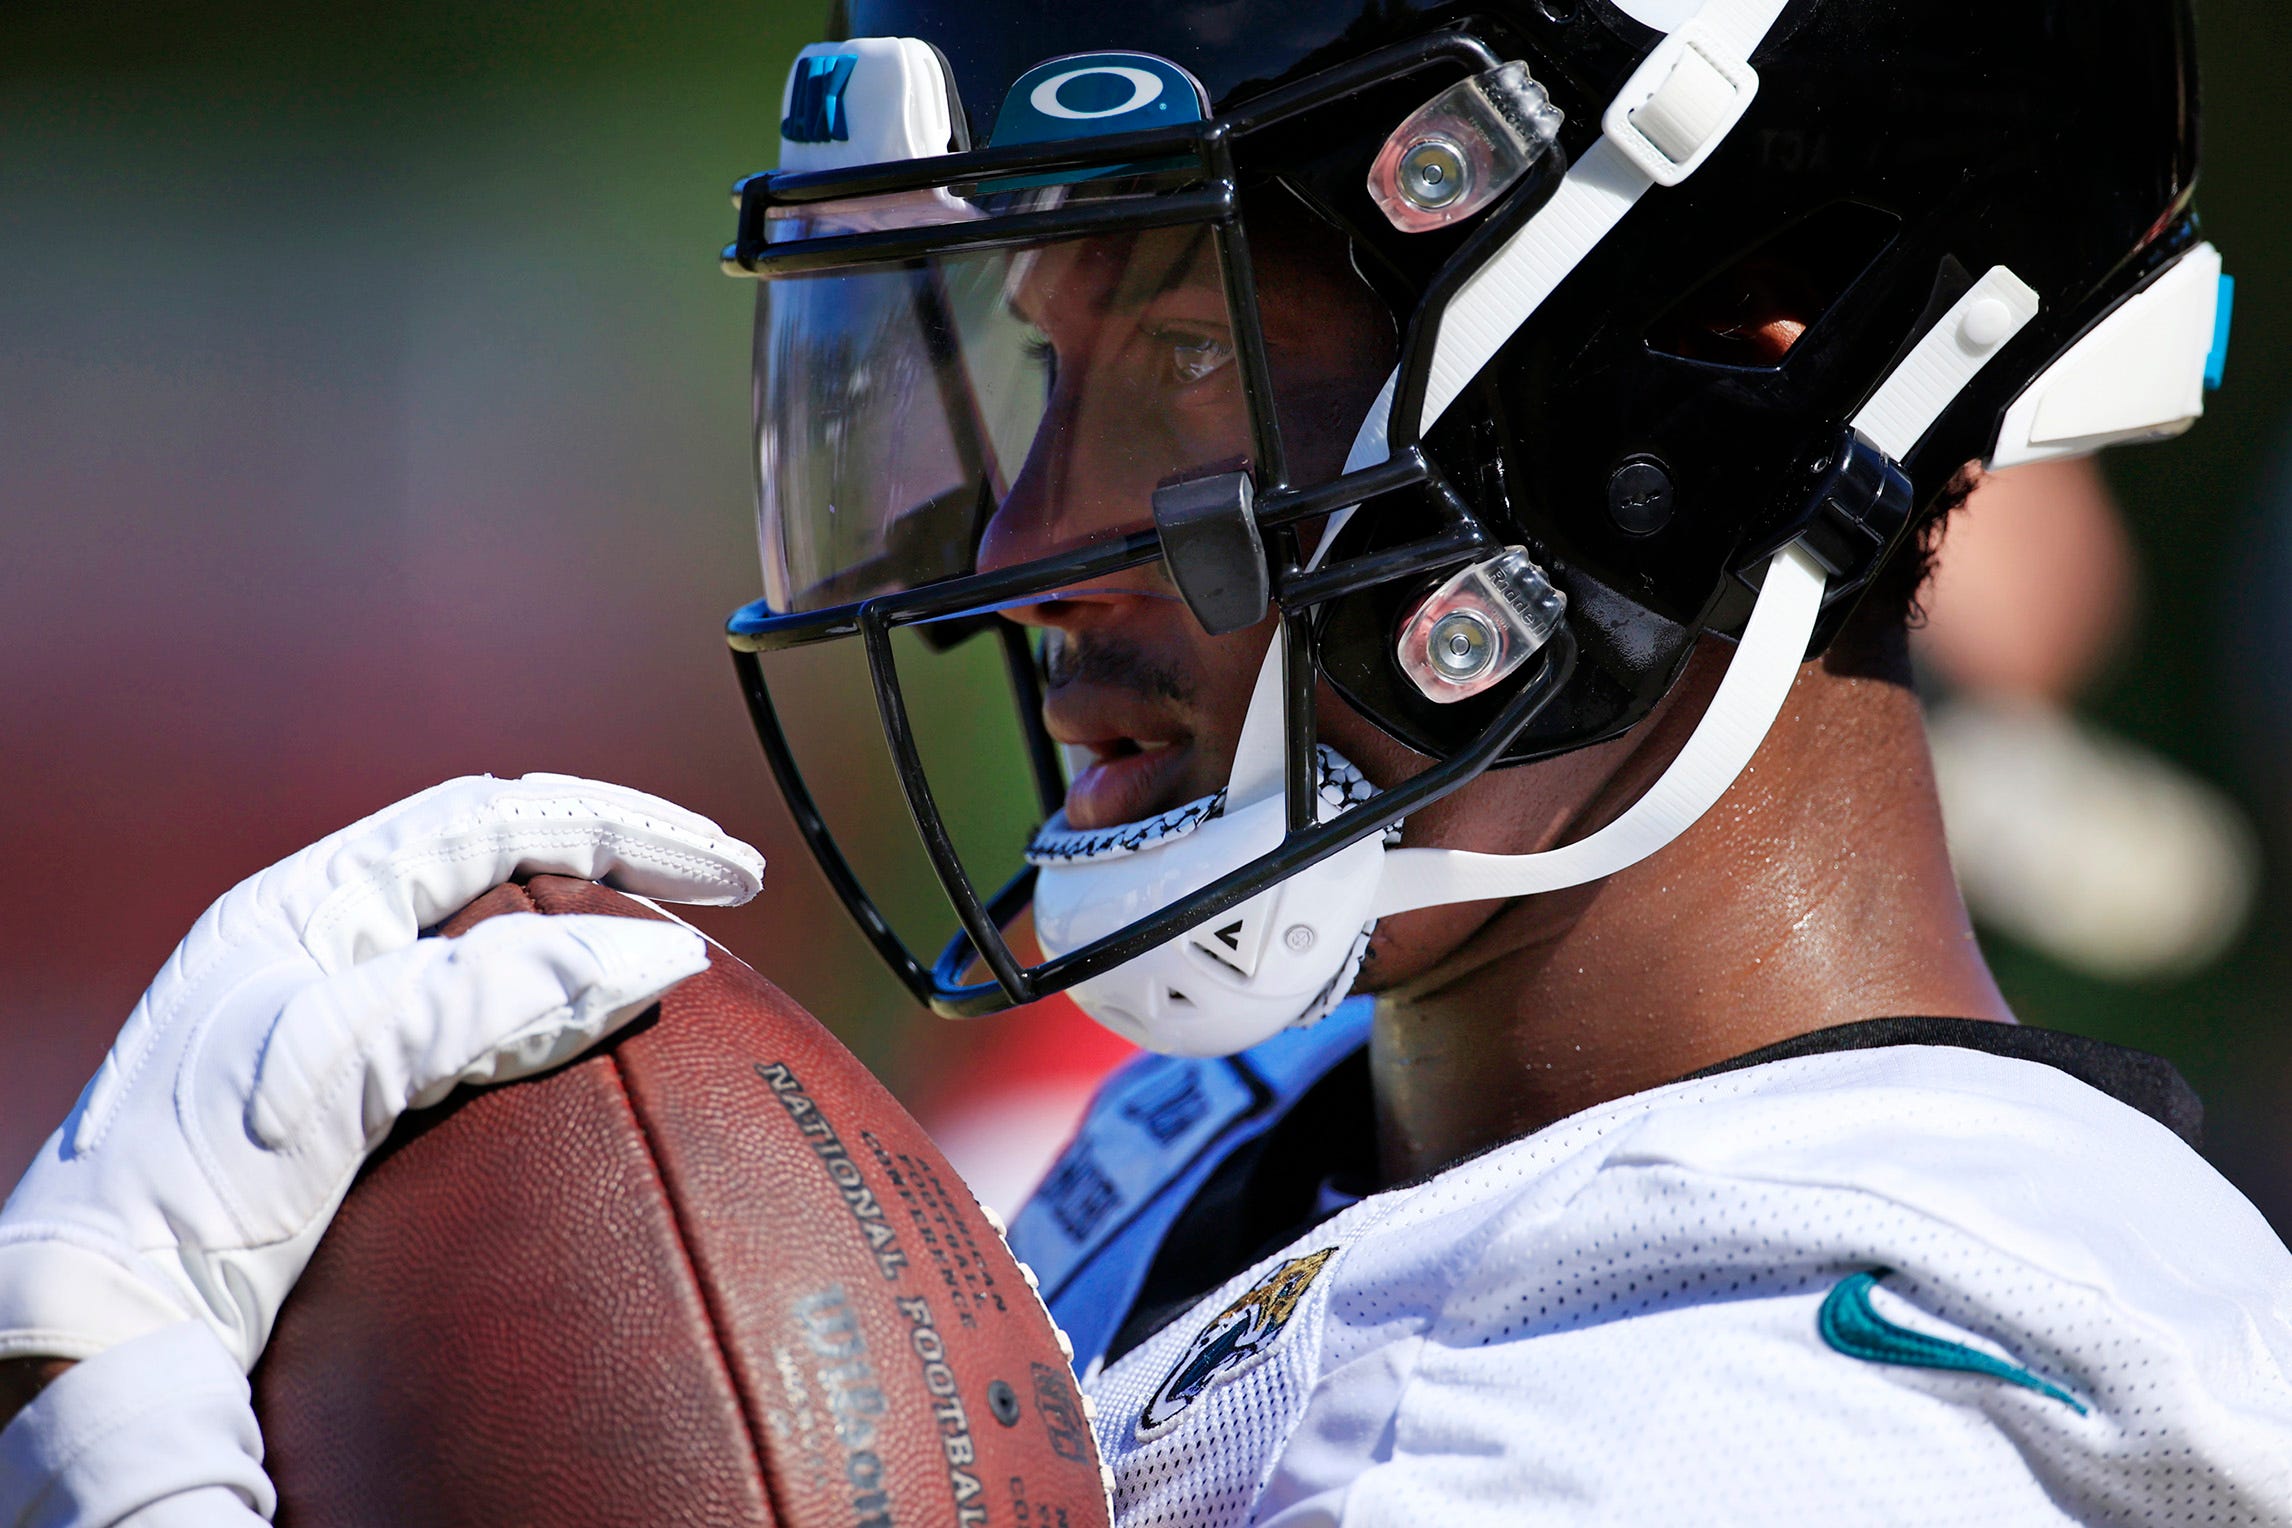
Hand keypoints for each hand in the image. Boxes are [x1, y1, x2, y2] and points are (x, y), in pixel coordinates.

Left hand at [0, 773, 763, 1373]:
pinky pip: (486, 1043)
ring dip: (594, 949)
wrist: (103, 1317)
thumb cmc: (191, 1173)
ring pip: (502, 954)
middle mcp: (332, 945)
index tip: (725, 866)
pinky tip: (603, 1063)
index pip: (496, 818)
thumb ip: (497, 991)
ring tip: (681, 970)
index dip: (620, 824)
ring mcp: (345, 1027)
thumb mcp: (341, 1053)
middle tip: (729, 896)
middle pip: (508, 870)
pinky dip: (560, 1033)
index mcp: (314, 896)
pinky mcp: (361, 1112)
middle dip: (621, 868)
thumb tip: (666, 955)